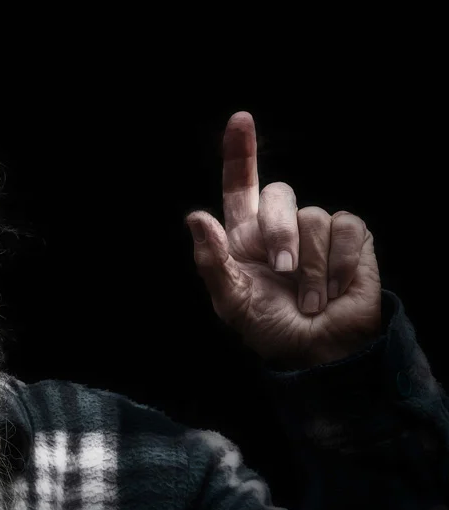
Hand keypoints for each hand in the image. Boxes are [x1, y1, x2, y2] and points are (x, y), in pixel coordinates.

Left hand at [185, 112, 381, 368]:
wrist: (317, 351)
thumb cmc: (270, 328)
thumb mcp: (232, 302)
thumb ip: (211, 261)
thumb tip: (195, 217)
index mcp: (244, 238)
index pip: (241, 186)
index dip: (241, 152)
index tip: (240, 120)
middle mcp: (280, 228)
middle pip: (281, 195)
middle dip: (279, 233)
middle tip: (281, 273)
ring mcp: (317, 231)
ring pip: (314, 216)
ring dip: (311, 266)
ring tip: (308, 298)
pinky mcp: (353, 239)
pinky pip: (346, 227)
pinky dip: (340, 263)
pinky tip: (335, 289)